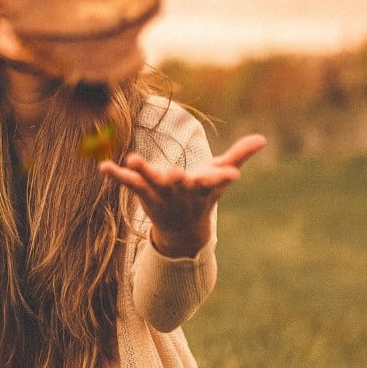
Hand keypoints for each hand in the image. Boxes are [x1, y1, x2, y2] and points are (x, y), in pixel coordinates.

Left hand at [98, 133, 266, 257]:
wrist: (183, 229)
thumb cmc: (203, 195)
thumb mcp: (221, 176)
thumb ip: (239, 156)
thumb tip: (263, 138)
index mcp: (201, 186)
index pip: (214, 181)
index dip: (222, 177)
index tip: (233, 176)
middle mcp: (180, 191)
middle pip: (177, 183)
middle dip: (175, 179)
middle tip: (173, 174)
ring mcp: (160, 193)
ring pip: (150, 182)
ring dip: (143, 171)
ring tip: (133, 159)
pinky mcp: (143, 192)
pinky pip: (128, 183)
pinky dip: (116, 175)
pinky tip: (103, 166)